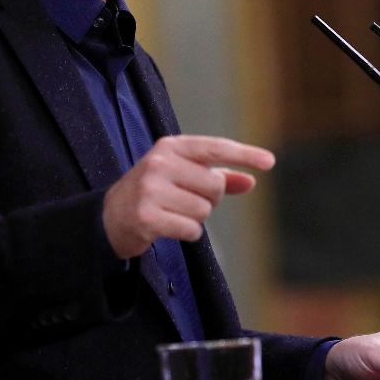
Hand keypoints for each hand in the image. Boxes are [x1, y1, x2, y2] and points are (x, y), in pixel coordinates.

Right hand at [102, 135, 274, 257]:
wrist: (110, 217)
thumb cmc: (154, 193)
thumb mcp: (182, 176)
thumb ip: (217, 177)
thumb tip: (251, 181)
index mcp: (170, 147)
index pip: (215, 147)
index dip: (244, 154)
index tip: (269, 162)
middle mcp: (160, 163)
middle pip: (214, 185)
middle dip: (209, 199)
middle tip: (185, 201)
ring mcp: (151, 189)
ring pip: (204, 209)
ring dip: (196, 218)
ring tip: (174, 213)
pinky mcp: (146, 216)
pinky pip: (191, 229)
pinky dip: (187, 233)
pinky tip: (168, 227)